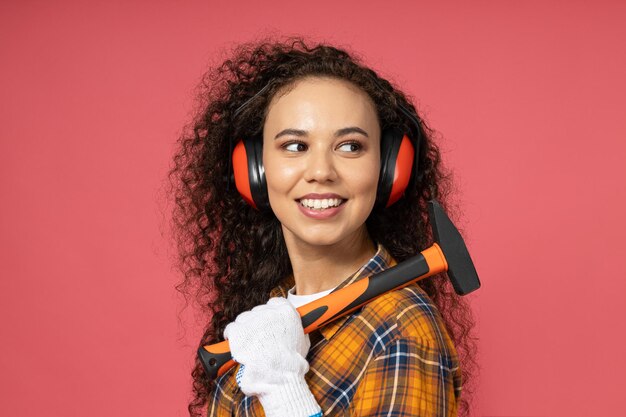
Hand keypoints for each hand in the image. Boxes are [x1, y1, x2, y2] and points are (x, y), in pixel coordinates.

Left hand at [224, 297, 320, 416]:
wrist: (278, 375)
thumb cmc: (291, 364)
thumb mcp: (302, 341)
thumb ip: (295, 330)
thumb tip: (293, 331)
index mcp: (285, 311)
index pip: (274, 303)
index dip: (270, 313)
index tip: (269, 322)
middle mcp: (268, 312)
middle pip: (257, 311)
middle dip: (257, 323)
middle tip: (259, 339)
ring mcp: (252, 320)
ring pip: (243, 318)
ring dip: (244, 329)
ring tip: (247, 344)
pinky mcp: (237, 331)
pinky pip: (230, 328)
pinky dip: (231, 336)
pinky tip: (234, 343)